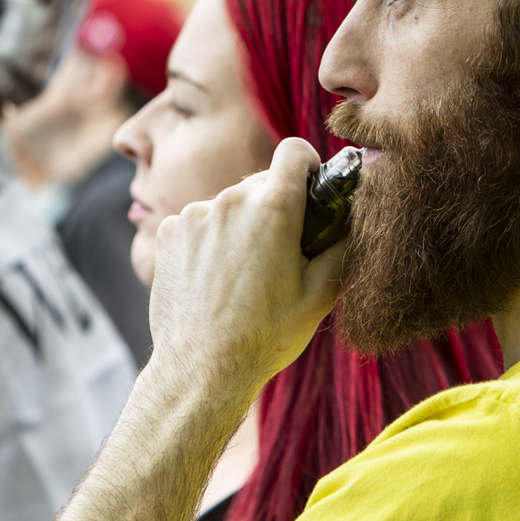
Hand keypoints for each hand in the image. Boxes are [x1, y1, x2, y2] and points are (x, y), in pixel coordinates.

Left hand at [147, 137, 344, 397]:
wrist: (201, 369)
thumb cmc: (265, 336)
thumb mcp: (321, 295)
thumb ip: (340, 246)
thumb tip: (350, 220)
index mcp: (274, 208)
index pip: (295, 151)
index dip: (307, 166)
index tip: (309, 189)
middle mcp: (231, 200)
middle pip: (261, 182)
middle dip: (275, 207)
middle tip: (281, 254)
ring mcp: (194, 214)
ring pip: (229, 205)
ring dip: (240, 226)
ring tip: (242, 276)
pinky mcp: (169, 232)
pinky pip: (199, 222)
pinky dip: (209, 241)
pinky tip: (213, 279)